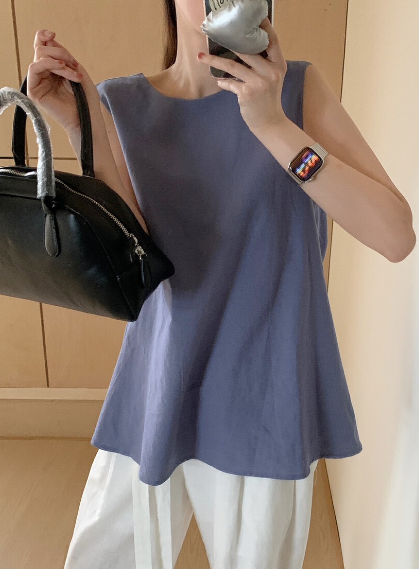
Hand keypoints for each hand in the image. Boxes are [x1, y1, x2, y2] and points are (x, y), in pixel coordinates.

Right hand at [28, 29, 97, 132]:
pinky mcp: (34, 92)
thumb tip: (48, 40)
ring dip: (59, 59)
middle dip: (60, 52)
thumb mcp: (77, 71)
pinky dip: (49, 64)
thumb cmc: (86, 99)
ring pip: (40, 58)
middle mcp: (44, 74)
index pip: (42, 47)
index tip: (53, 34)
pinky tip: (63, 69)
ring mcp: (39, 83)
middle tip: (74, 64)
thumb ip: (63, 56)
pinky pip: (35, 69)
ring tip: (73, 71)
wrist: (88, 118)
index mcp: (53, 69)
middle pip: (41, 50)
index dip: (44, 36)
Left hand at [197, 17, 287, 131]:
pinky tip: (218, 80)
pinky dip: (223, 82)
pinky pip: (230, 83)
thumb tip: (241, 49)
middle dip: (230, 41)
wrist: (269, 123)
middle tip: (215, 34)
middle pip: (247, 50)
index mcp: (278, 65)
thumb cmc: (268, 99)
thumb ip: (263, 64)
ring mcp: (258, 82)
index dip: (263, 28)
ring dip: (214, 60)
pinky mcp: (247, 93)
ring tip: (201, 57)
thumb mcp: (272, 78)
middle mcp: (270, 72)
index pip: (272, 41)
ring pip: (233, 65)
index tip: (250, 19)